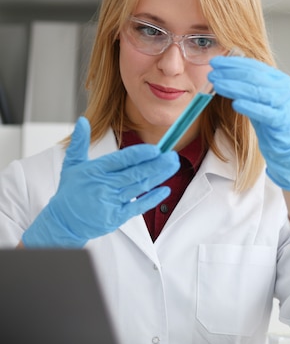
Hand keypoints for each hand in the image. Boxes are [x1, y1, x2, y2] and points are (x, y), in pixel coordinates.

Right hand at [22, 116, 179, 247]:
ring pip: (139, 187)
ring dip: (159, 176)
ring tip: (173, 166)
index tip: (156, 149)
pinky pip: (138, 207)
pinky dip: (152, 198)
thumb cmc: (70, 191)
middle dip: (157, 164)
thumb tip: (83, 121)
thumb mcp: (72, 165)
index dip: (140, 154)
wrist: (63, 222)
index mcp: (95, 171)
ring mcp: (111, 202)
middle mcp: (104, 186)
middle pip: (135, 173)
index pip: (121, 160)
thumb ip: (79, 142)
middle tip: (172, 155)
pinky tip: (165, 190)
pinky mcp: (116, 217)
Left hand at [208, 56, 289, 190]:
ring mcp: (284, 104)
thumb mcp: (259, 98)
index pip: (254, 66)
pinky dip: (249, 107)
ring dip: (234, 87)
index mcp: (278, 79)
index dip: (233, 63)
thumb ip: (247, 85)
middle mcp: (284, 89)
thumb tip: (223, 71)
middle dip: (230, 74)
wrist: (287, 145)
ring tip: (217, 85)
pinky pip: (264, 112)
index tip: (215, 62)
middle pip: (254, 77)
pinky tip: (235, 104)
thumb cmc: (270, 120)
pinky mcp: (282, 121)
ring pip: (257, 92)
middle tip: (212, 74)